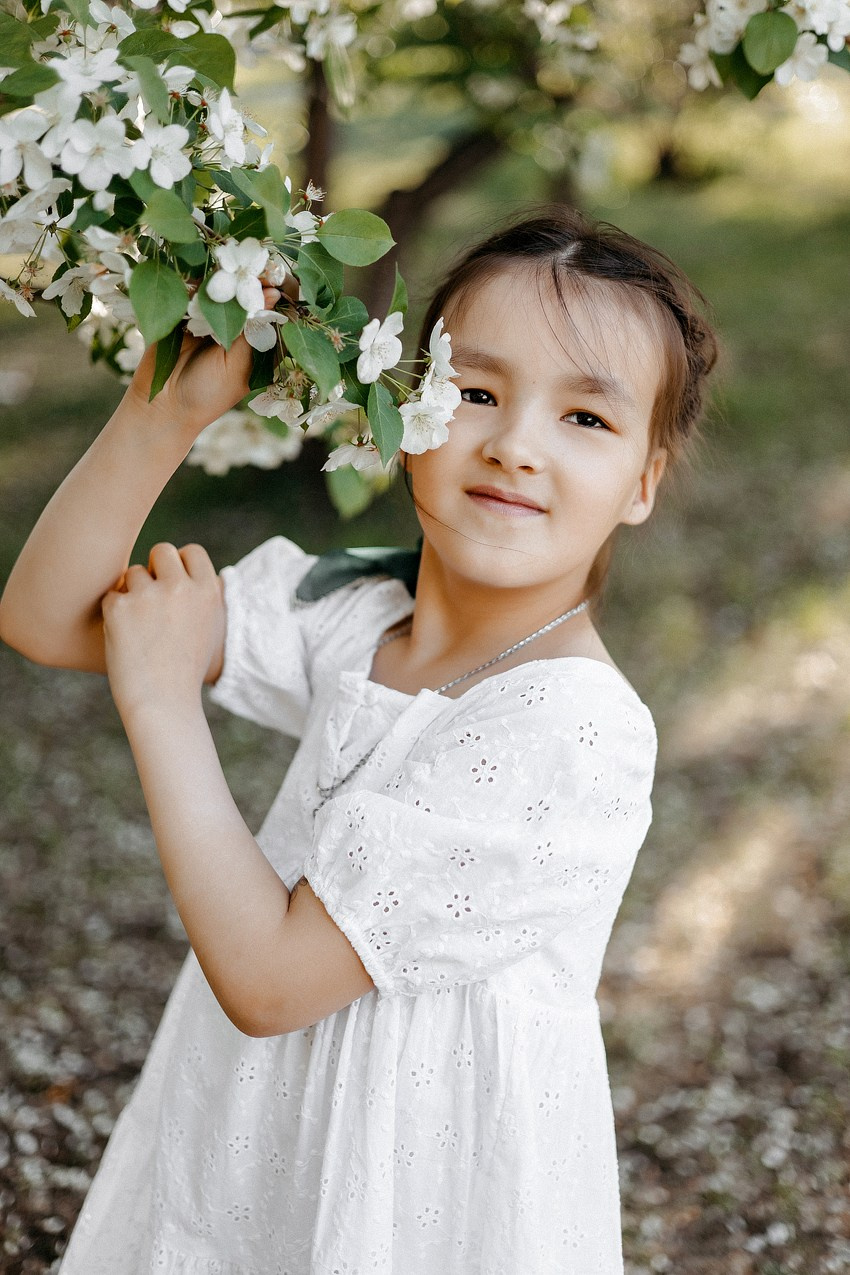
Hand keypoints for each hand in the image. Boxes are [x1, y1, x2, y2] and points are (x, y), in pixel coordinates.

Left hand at [102, 542, 224, 724]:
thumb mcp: (211, 629)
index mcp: (208, 591)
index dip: (180, 564)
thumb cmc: (187, 670)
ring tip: (141, 628)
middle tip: (150, 598)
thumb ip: (205, 596)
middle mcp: (180, 588)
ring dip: (132, 593)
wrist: (164, 703)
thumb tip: (200, 569)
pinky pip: (111, 595)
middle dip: (154, 570)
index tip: (173, 581)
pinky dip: (114, 614)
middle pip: (161, 551)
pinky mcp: (120, 608)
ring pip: (133, 574)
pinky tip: (126, 638)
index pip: (192, 551)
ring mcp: (149, 596)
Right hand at [123, 284, 284, 438]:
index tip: (282, 281)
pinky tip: (206, 281)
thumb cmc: (210, 393)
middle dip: (256, 277)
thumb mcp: (238, 363)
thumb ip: (253, 329)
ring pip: (225, 284)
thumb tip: (273, 293)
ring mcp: (211, 314)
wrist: (164, 404)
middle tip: (258, 270)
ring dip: (229, 277)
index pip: (277, 308)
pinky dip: (201, 282)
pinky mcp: (186, 309)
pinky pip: (195, 287)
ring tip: (232, 275)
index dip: (282, 290)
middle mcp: (237, 324)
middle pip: (252, 290)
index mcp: (259, 340)